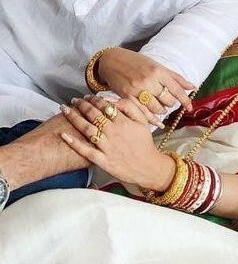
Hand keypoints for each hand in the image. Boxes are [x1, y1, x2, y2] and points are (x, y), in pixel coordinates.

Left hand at [59, 95, 175, 190]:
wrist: (148, 167)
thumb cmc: (145, 144)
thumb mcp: (143, 122)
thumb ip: (130, 107)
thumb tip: (114, 100)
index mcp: (123, 122)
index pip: (105, 106)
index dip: (94, 99)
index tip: (88, 96)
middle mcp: (114, 133)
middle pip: (93, 115)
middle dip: (81, 105)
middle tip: (74, 100)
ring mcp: (107, 147)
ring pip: (87, 129)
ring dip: (74, 118)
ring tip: (65, 109)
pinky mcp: (103, 160)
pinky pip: (86, 150)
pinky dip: (74, 143)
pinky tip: (64, 135)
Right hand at [98, 48, 194, 120]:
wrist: (112, 60)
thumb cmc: (137, 62)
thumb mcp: (157, 65)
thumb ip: (175, 77)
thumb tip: (193, 86)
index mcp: (158, 71)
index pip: (177, 89)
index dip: (186, 101)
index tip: (189, 108)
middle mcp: (149, 80)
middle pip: (168, 101)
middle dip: (170, 103)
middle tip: (167, 101)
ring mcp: (137, 90)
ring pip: (156, 108)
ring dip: (161, 110)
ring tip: (160, 107)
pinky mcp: (127, 97)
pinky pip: (143, 113)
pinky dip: (153, 120)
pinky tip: (158, 123)